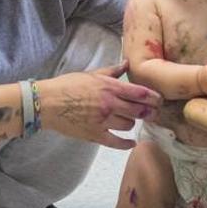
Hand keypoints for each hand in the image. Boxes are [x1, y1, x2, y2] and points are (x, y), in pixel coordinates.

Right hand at [37, 61, 161, 149]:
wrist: (47, 103)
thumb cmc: (67, 85)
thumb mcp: (92, 74)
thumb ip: (112, 70)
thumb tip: (127, 63)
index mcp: (110, 87)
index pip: (140, 93)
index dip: (154, 97)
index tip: (159, 100)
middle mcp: (110, 104)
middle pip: (139, 111)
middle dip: (149, 112)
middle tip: (153, 113)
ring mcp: (103, 121)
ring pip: (128, 125)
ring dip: (132, 123)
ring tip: (131, 120)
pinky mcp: (94, 134)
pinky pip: (115, 142)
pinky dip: (125, 144)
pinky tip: (131, 142)